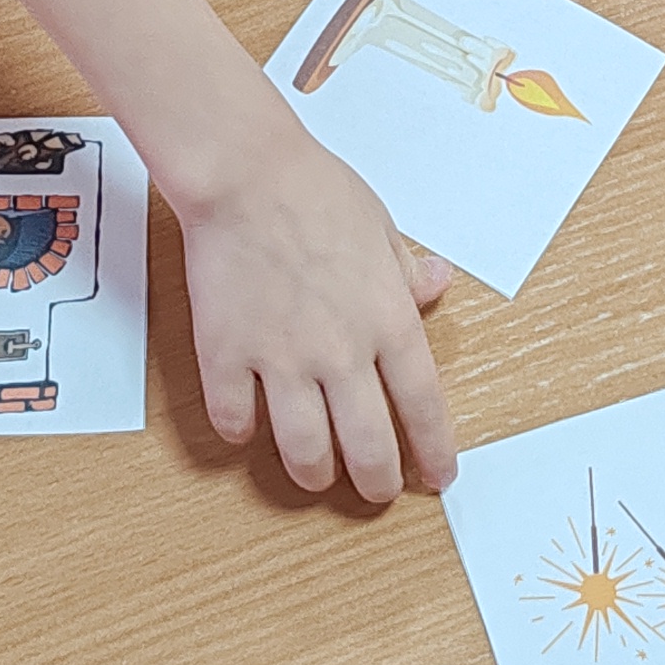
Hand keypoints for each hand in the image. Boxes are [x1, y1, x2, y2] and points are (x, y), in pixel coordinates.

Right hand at [176, 126, 457, 503]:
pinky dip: (241, 432)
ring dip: (313, 474)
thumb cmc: (315, 189)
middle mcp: (341, 351)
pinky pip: (233, 419)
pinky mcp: (227, 354)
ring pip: (303, 451)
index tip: (437, 476)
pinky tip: (247, 425)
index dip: (434, 452)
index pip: (424, 408)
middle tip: (376, 491)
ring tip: (316, 475)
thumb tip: (436, 285)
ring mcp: (282, 358)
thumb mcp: (381, 227)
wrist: (245, 172)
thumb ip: (407, 272)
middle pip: (368, 448)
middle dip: (378, 483)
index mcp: (388, 321)